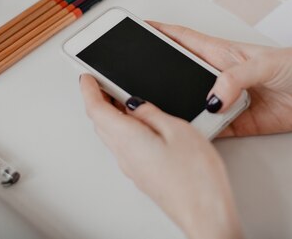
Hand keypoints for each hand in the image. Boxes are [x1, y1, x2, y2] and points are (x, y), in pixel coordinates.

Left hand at [79, 75, 242, 238]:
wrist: (205, 215)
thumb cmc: (195, 179)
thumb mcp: (177, 130)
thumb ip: (152, 113)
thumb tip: (136, 104)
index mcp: (128, 139)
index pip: (96, 109)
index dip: (88, 89)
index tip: (86, 77)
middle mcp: (125, 155)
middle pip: (101, 123)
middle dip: (98, 100)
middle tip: (100, 83)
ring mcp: (133, 168)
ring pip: (112, 135)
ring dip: (111, 115)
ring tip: (120, 98)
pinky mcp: (143, 176)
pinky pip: (125, 146)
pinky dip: (124, 129)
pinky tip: (140, 124)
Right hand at [150, 22, 291, 136]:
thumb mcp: (266, 63)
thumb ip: (235, 78)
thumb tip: (211, 99)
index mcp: (223, 53)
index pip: (183, 39)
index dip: (160, 32)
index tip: (138, 28)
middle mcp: (221, 76)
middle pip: (181, 73)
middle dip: (158, 73)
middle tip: (136, 78)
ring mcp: (228, 100)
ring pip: (193, 103)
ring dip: (178, 106)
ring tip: (158, 110)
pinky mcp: (239, 122)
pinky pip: (212, 129)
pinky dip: (200, 132)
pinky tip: (190, 133)